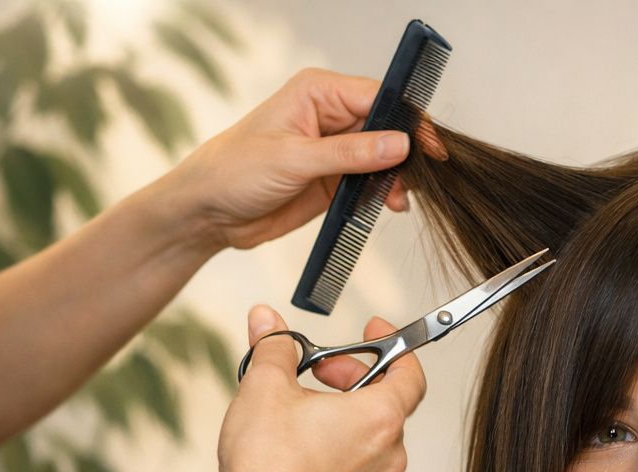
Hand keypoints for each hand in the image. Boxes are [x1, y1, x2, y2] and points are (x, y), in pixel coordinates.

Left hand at [166, 69, 412, 252]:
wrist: (209, 212)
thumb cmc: (234, 170)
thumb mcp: (293, 159)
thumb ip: (349, 153)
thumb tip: (399, 144)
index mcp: (318, 93)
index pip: (377, 96)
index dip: (407, 119)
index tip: (428, 145)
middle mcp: (331, 116)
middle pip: (388, 127)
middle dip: (406, 152)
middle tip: (419, 178)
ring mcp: (336, 149)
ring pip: (385, 157)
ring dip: (397, 177)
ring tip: (399, 198)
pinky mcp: (335, 180)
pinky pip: (372, 183)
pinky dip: (385, 194)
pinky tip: (390, 204)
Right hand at [216, 305, 426, 471]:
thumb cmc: (268, 462)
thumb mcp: (265, 386)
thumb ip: (274, 348)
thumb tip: (268, 322)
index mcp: (380, 418)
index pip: (411, 374)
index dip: (395, 347)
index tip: (373, 332)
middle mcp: (388, 455)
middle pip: (386, 404)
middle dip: (352, 379)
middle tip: (316, 372)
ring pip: (368, 440)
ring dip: (342, 418)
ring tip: (300, 412)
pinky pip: (354, 471)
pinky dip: (334, 453)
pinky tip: (297, 451)